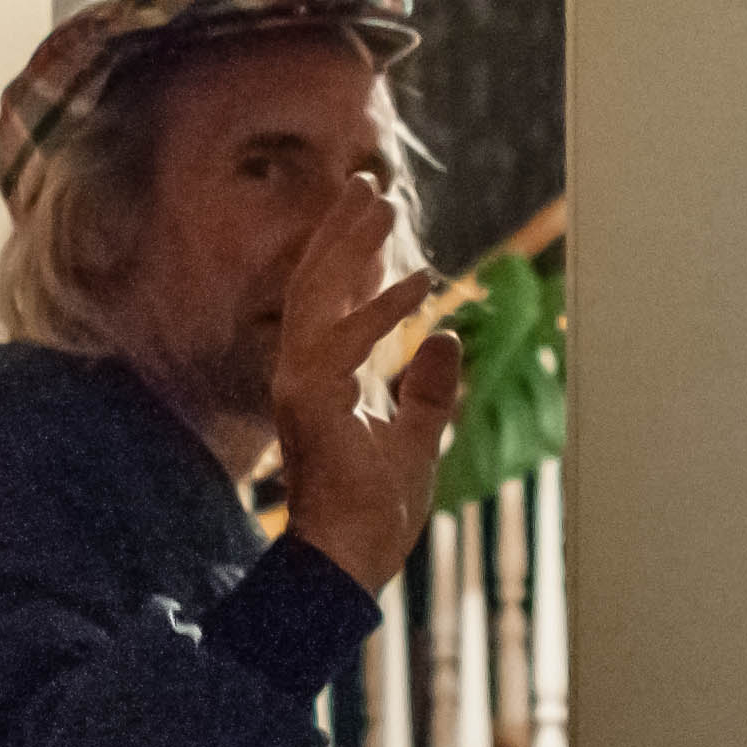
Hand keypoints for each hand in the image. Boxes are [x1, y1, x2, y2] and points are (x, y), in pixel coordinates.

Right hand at [270, 182, 463, 594]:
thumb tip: (445, 335)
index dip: (352, 256)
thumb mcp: (416, 438)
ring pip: (318, 296)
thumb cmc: (376, 511)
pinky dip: (383, 309)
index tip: (373, 216)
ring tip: (382, 203)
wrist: (352, 561)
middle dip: (342, 232)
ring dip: (352, 246)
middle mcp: (302, 374)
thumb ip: (427, 388)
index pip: (332, 303)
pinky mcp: (312, 403)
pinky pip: (348, 342)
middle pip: (315, 284)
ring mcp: (300, 386)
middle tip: (369, 184)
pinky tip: (420, 282)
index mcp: (322, 380)